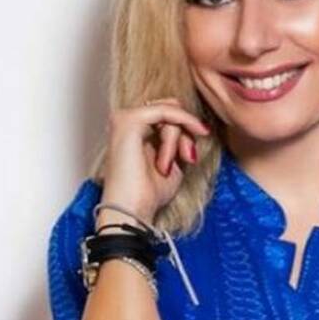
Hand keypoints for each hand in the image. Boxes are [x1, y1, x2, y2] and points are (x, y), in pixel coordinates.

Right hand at [98, 96, 210, 225]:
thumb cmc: (148, 193)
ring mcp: (125, 119)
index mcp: (135, 130)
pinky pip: (166, 111)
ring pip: (170, 110)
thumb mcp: (172, 162)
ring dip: (179, 139)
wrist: (133, 211)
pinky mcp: (128, 121)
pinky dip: (179, 130)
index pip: (168, 115)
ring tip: (168, 166)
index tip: (191, 157)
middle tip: (187, 158)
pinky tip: (178, 153)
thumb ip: (179, 141)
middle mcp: (127, 121)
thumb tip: (193, 126)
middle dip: (185, 131)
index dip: (185, 131)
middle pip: (171, 108)